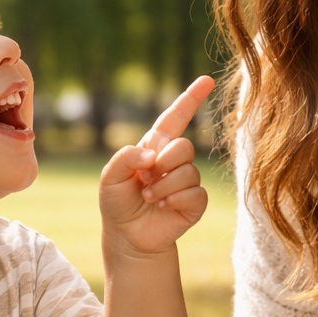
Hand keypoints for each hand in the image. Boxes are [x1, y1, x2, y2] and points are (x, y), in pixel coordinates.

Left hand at [100, 76, 215, 256]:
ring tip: (150, 198)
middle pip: (184, 146)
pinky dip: (176, 200)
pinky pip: (195, 193)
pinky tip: (164, 207)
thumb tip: (153, 154)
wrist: (128, 236)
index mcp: (155, 147)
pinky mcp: (195, 202)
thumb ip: (126, 157)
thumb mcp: (110, 177)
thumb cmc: (117, 203)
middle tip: (147, 180)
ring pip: (189, 172)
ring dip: (164, 187)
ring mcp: (187, 181)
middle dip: (164, 164)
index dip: (191, 98)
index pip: (175, 117)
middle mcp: (173, 161)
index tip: (207, 80)